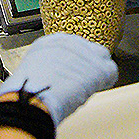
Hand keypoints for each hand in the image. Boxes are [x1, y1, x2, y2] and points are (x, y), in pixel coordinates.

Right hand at [0, 32, 117, 124]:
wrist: (32, 97)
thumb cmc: (28, 91)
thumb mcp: (32, 71)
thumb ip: (46, 67)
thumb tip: (53, 75)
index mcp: (50, 41)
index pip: (71, 46)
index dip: (73, 61)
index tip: (72, 70)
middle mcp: (70, 42)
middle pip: (87, 49)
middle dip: (86, 64)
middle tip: (80, 80)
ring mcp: (86, 53)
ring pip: (101, 58)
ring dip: (96, 72)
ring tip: (87, 86)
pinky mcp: (98, 67)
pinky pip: (111, 72)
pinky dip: (106, 81)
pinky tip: (97, 88)